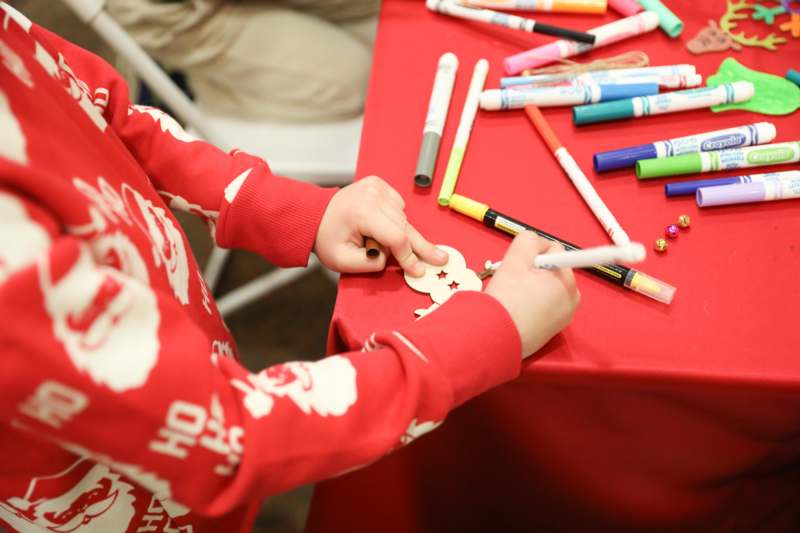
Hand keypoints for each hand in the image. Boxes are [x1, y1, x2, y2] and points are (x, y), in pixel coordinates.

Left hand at [314, 176, 447, 275]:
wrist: (315, 214)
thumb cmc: (327, 238)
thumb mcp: (341, 260)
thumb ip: (368, 265)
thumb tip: (390, 260)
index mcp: (362, 212)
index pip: (396, 237)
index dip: (409, 256)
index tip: (418, 271)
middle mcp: (372, 195)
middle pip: (405, 227)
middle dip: (419, 247)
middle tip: (441, 259)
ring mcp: (377, 186)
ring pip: (403, 218)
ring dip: (399, 234)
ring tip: (378, 241)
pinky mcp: (380, 184)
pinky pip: (399, 208)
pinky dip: (395, 220)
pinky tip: (380, 226)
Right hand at [485, 231, 579, 356]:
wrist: (496, 339)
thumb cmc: (506, 302)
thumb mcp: (515, 260)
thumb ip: (529, 240)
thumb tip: (538, 243)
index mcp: (567, 279)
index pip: (553, 250)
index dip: (531, 255)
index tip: (519, 268)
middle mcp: (573, 297)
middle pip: (552, 269)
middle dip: (533, 273)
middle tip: (513, 285)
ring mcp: (565, 315)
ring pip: (548, 287)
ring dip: (533, 288)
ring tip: (515, 299)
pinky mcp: (555, 328)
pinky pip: (546, 306)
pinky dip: (533, 305)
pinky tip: (518, 311)